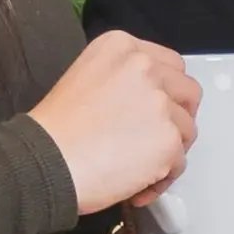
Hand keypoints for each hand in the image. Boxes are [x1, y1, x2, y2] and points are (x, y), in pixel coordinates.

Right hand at [31, 32, 200, 214]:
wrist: (45, 160)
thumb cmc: (56, 131)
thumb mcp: (86, 78)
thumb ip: (124, 80)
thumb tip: (153, 102)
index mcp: (122, 47)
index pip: (171, 65)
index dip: (168, 93)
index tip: (158, 111)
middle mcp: (145, 67)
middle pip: (188, 92)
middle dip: (178, 119)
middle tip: (155, 141)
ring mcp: (160, 102)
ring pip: (187, 130)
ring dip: (168, 153)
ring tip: (137, 169)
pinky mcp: (168, 138)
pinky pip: (179, 163)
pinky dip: (161, 179)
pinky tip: (135, 186)